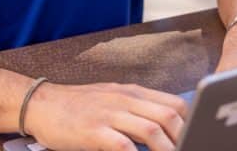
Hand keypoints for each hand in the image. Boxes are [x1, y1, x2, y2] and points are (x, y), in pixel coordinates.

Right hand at [22, 81, 188, 150]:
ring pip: (151, 131)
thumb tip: (163, 126)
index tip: (195, 139)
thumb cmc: (78, 105)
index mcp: (133, 92)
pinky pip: (123, 146)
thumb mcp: (112, 98)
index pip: (174, 104)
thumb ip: (136, 109)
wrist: (41, 103)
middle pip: (169, 117)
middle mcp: (125, 100)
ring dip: (167, 150)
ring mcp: (110, 114)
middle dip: (184, 139)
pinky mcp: (94, 131)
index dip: (191, 123)